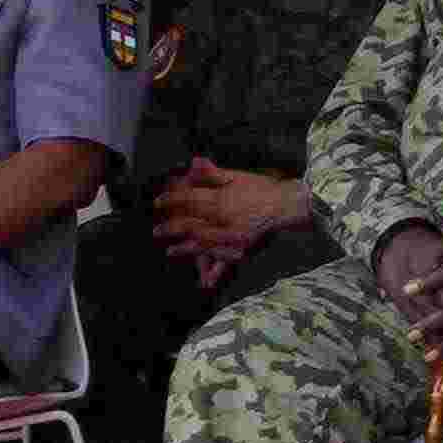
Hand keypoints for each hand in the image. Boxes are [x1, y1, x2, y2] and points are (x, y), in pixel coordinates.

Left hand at [149, 160, 303, 280]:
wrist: (285, 204)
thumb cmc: (261, 188)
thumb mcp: (236, 176)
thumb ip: (213, 173)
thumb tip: (194, 162)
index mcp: (221, 199)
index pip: (189, 199)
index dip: (171, 200)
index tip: (158, 201)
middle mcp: (223, 219)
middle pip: (191, 223)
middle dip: (172, 228)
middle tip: (157, 231)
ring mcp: (231, 236)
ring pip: (203, 244)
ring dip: (185, 249)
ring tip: (170, 252)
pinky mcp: (241, 247)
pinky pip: (224, 261)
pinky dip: (213, 271)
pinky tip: (203, 281)